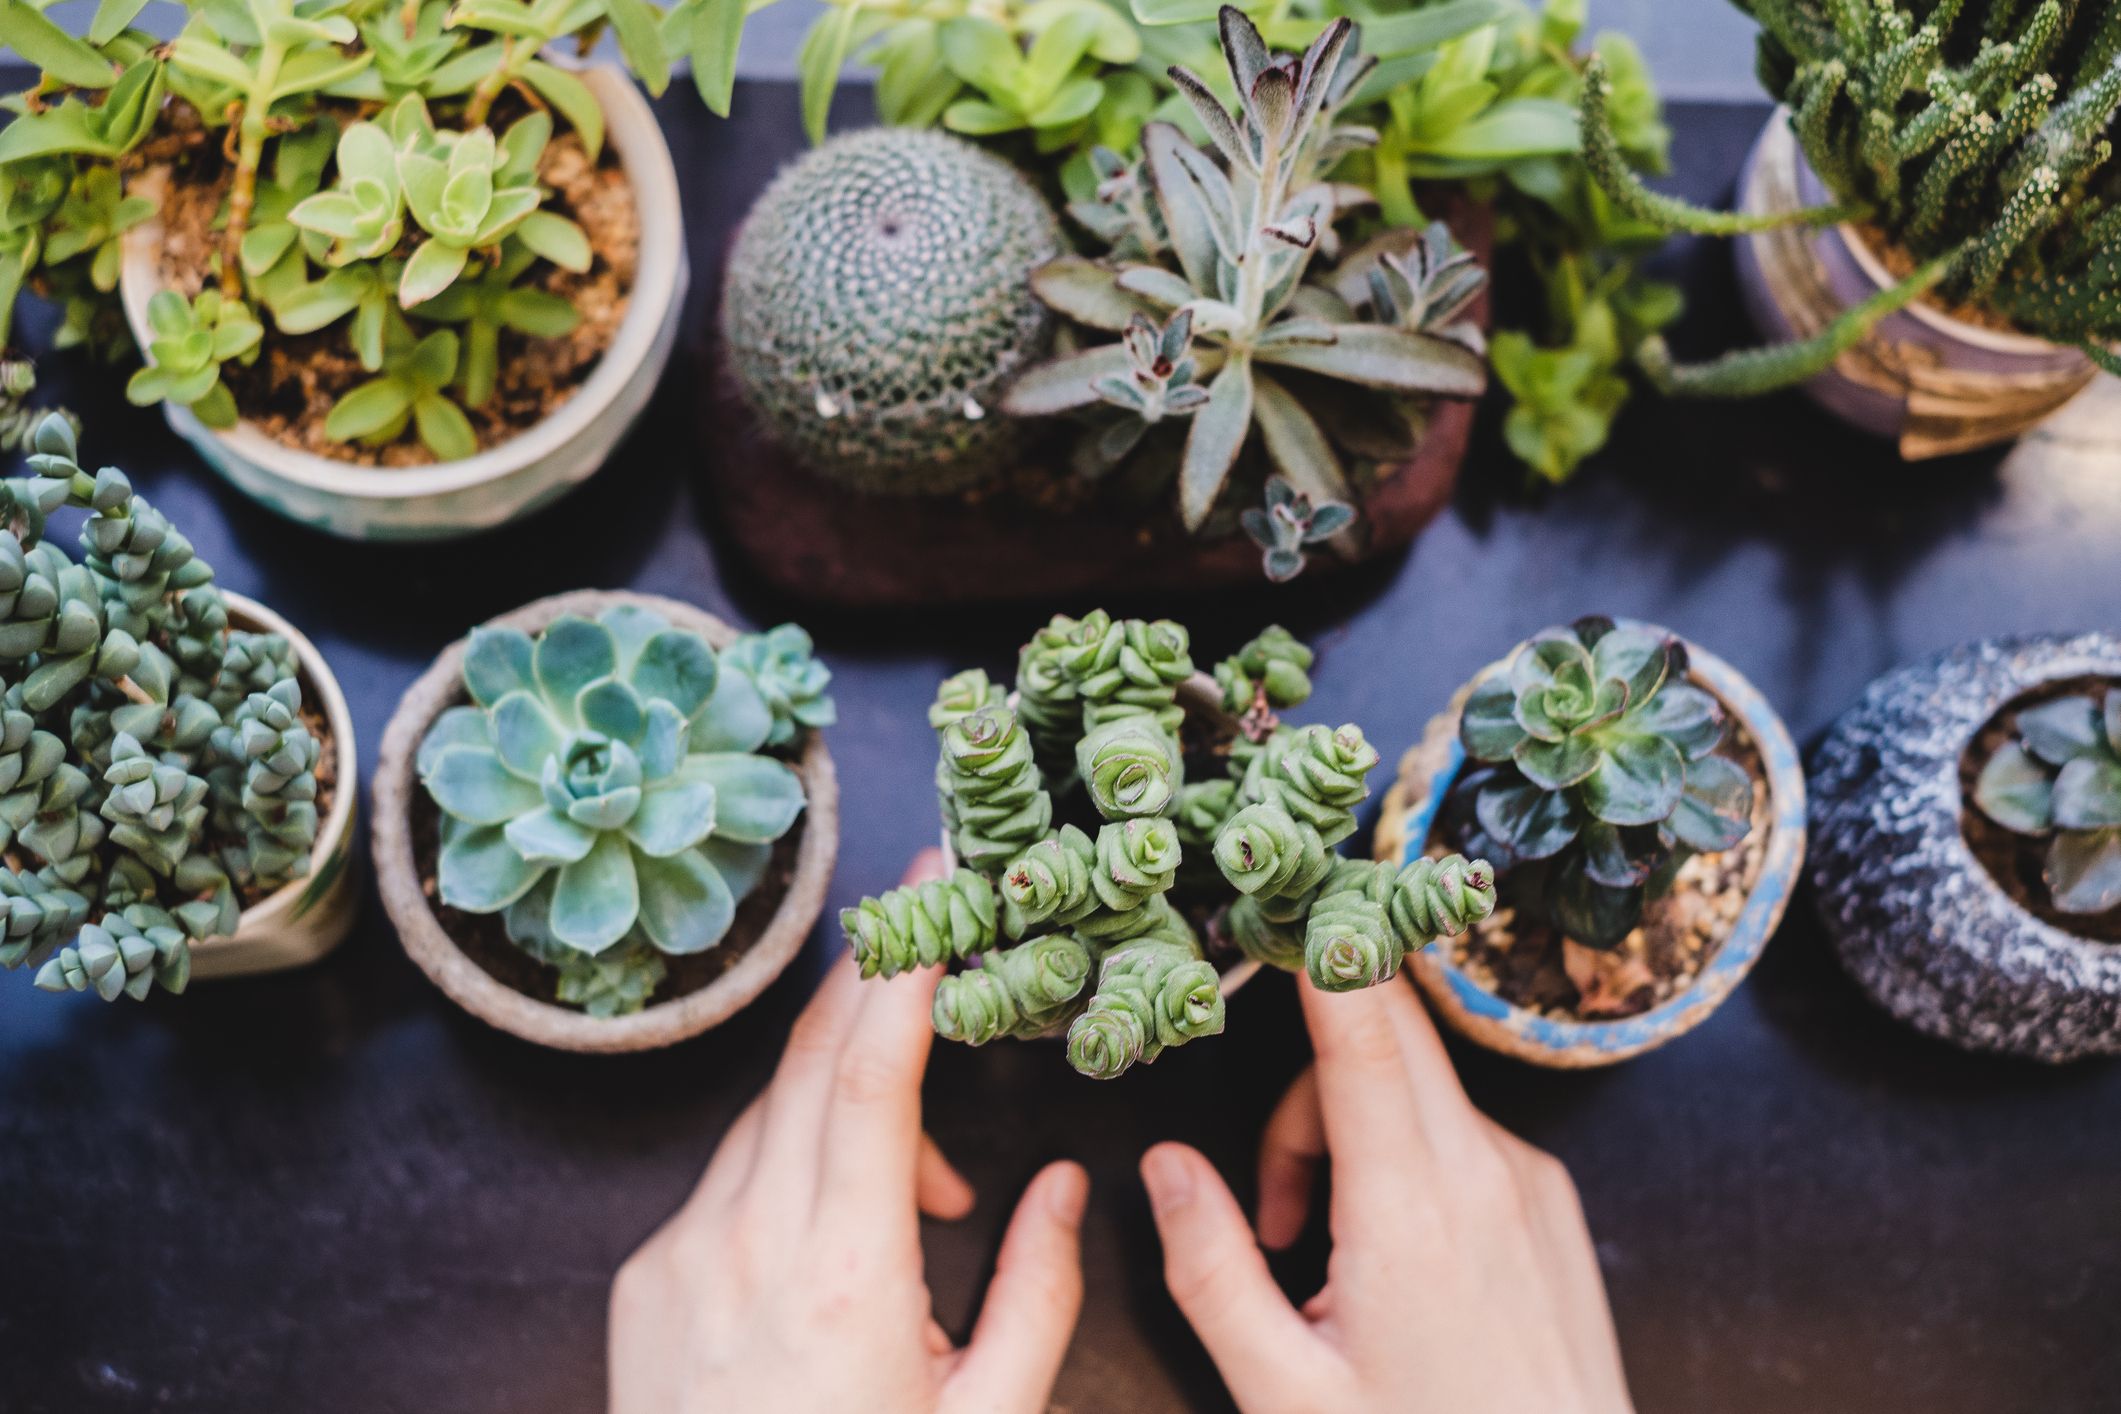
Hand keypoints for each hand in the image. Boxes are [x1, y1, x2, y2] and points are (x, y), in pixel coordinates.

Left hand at [610, 850, 1088, 1413]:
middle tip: (929, 910)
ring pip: (768, 1114)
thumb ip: (1037, 1293)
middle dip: (875, 977)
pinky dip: (791, 1162)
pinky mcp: (644, 1276)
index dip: (901, 972)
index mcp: (847, 1280)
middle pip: (809, 1060)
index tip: (929, 890)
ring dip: (846, 1097)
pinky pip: (728, 1174)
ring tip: (925, 1192)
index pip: (867, 1079)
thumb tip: (1065, 1185)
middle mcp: (748, 1247)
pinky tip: (841, 1232)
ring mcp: (681, 1254)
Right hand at [1139, 974, 1631, 1413]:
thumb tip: (1165, 1166)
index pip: (1366, 1031)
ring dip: (1352, 1134)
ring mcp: (1530, 1181)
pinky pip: (1460, 1129)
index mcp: (1411, 1210)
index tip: (1288, 896)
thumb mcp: (1285, 1392)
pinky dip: (1408, 1159)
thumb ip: (1211, 1268)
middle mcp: (1484, 1172)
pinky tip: (1396, 1260)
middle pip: (1388, 1037)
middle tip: (1280, 1205)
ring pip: (1418, 1086)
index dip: (1325, 948)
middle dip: (1309, 1086)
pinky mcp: (1553, 1199)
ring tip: (1330, 1259)